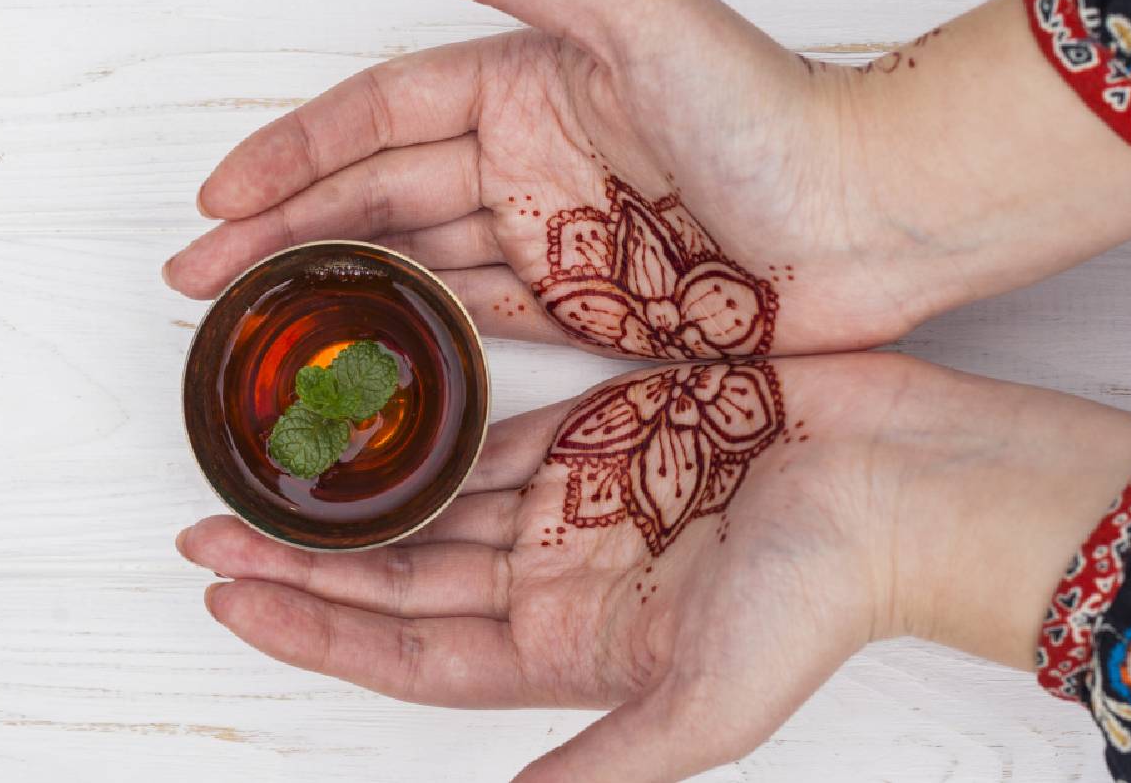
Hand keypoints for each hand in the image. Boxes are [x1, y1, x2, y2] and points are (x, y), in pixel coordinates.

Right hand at [162, 0, 1130, 358]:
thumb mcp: (635, 17)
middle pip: (378, 194)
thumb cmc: (775, 111)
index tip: (215, 194)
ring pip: (416, 258)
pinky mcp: (588, 304)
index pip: (378, 115)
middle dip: (284, 233)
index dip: (291, 152)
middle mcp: (529, 155)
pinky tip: (360, 354)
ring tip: (253, 327)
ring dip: (334, 287)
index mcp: (526, 80)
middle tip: (199, 280)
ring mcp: (555, 232)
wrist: (872, 217)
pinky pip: (480, 317)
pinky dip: (417, 332)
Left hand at [176, 352, 1130, 780]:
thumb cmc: (827, 593)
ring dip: (368, 474)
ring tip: (282, 443)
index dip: (317, 625)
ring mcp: (590, 495)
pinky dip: (444, 406)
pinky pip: (506, 415)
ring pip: (445, 486)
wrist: (915, 483)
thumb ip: (605, 758)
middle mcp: (567, 573)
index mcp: (571, 642)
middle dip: (312, 546)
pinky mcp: (621, 424)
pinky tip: (391, 385)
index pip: (410, 645)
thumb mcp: (707, 699)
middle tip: (215, 512)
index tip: (228, 594)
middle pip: (409, 565)